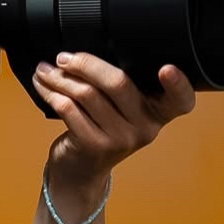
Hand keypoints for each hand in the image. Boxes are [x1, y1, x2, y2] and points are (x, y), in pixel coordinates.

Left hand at [33, 52, 195, 193]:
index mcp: (159, 113)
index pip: (181, 100)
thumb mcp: (121, 110)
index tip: (167, 68)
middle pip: (118, 83)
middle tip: (63, 57)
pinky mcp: (94, 145)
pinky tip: (43, 85)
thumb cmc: (101, 130)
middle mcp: (146, 127)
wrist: (80, 171)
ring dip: (60, 78)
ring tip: (46, 70)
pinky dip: (51, 92)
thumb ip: (120, 85)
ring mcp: (121, 139)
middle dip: (85, 63)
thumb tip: (85, 52)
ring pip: (87, 94)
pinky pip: (69, 109)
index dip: (178, 84)